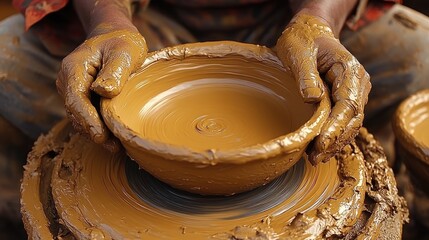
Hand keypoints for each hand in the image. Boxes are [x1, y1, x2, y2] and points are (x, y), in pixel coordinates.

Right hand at [56, 28, 147, 148]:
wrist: (116, 37)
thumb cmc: (121, 42)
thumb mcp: (123, 51)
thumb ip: (114, 70)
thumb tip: (103, 91)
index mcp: (74, 69)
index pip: (76, 98)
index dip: (87, 119)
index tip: (100, 136)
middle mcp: (69, 83)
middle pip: (77, 113)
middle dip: (94, 132)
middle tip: (115, 147)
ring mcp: (75, 93)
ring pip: (81, 119)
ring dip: (97, 134)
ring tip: (118, 147)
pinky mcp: (84, 101)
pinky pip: (88, 118)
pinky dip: (100, 129)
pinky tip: (116, 141)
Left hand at [276, 14, 370, 163]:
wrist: (309, 33)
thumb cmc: (302, 41)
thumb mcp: (298, 53)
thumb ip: (306, 75)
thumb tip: (313, 100)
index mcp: (349, 70)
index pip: (347, 104)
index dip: (335, 127)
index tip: (321, 143)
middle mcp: (358, 83)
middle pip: (352, 118)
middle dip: (335, 140)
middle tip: (314, 157)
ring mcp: (353, 92)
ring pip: (350, 123)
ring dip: (335, 143)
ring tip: (315, 158)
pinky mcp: (345, 100)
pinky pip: (344, 122)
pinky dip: (334, 137)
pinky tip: (320, 150)